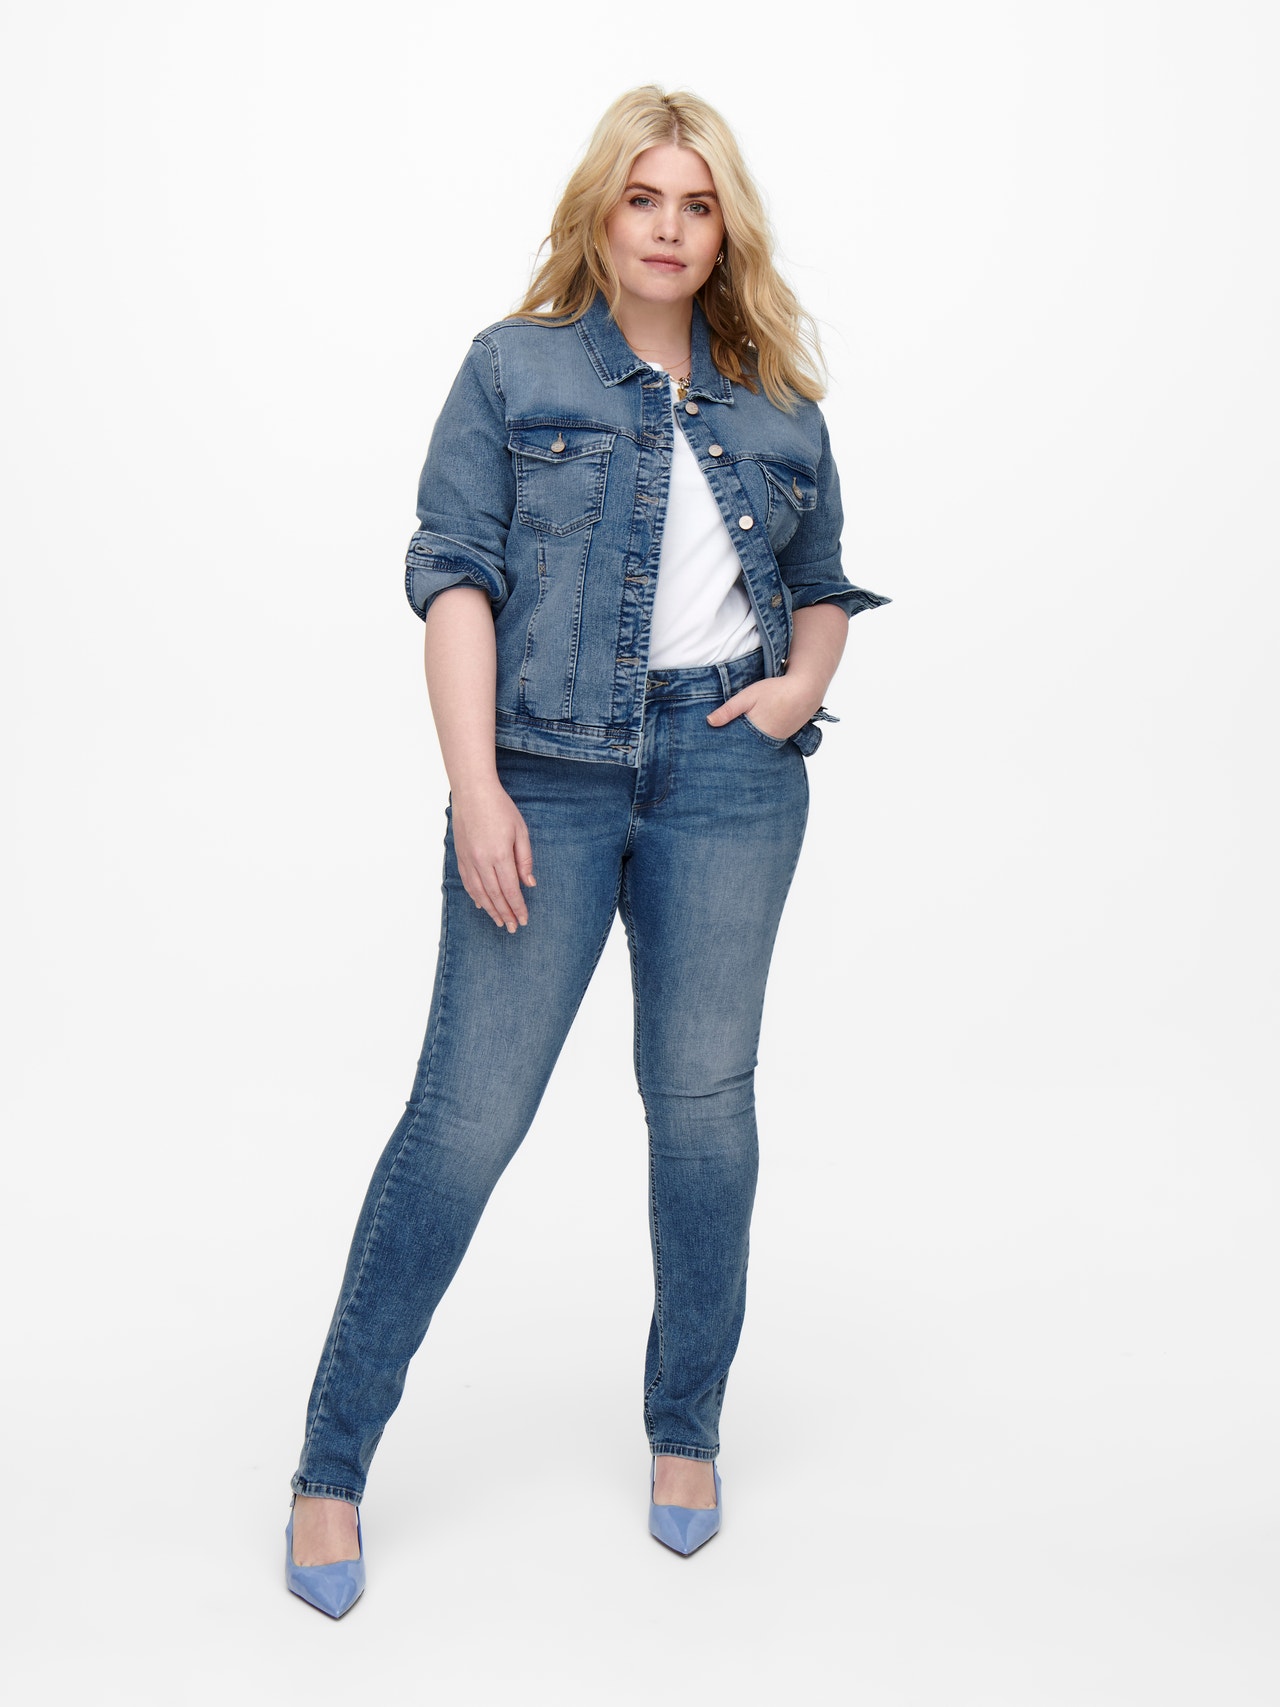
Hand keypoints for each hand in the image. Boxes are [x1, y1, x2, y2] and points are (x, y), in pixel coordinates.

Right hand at [450, 782, 535, 931]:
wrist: (473, 792)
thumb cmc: (500, 808)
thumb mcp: (521, 831)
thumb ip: (525, 860)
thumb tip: (529, 884)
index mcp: (499, 855)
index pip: (510, 889)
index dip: (518, 907)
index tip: (524, 919)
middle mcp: (481, 861)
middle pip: (494, 895)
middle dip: (505, 914)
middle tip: (513, 928)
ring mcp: (468, 859)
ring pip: (479, 892)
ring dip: (490, 910)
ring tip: (499, 921)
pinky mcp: (460, 856)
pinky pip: (467, 882)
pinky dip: (475, 896)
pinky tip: (481, 904)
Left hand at [705, 675, 821, 741]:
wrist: (806, 690)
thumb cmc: (776, 690)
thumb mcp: (748, 696)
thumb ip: (728, 710)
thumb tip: (709, 722)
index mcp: (756, 733)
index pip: (736, 747)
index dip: (726, 748)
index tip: (714, 750)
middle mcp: (768, 741)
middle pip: (747, 748)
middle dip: (736, 748)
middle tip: (722, 752)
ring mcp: (778, 739)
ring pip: (758, 744)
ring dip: (749, 742)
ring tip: (738, 742)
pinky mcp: (785, 735)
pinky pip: (769, 740)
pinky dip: (761, 737)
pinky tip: (757, 731)